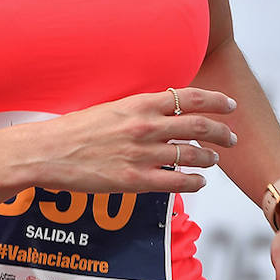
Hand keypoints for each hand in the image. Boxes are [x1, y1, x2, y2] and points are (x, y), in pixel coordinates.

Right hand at [35, 87, 236, 193]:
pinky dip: (195, 182)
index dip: (216, 100)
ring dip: (210, 158)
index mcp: (138, 104)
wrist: (47, 152)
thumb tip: (162, 112)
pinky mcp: (136, 180)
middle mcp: (145, 127)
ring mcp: (142, 154)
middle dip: (222, 132)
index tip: (229, 105)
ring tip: (214, 159)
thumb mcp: (109, 108)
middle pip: (200, 126)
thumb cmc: (74, 129)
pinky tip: (199, 182)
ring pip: (193, 155)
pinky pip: (178, 182)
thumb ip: (138, 110)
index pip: (190, 97)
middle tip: (231, 137)